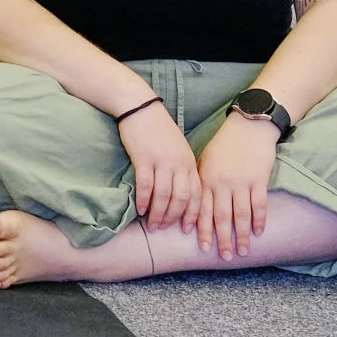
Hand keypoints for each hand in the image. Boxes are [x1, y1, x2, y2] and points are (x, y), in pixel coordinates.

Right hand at [117, 100, 200, 233]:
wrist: (140, 107)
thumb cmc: (158, 128)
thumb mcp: (178, 148)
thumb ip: (182, 167)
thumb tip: (180, 192)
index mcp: (190, 162)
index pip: (196, 195)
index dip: (192, 215)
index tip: (186, 229)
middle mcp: (179, 164)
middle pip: (181, 199)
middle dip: (174, 218)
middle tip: (164, 230)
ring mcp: (162, 161)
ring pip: (164, 196)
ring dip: (158, 214)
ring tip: (152, 225)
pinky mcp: (144, 158)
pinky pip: (146, 185)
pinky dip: (144, 200)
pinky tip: (140, 210)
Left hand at [196, 110, 279, 257]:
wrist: (247, 126)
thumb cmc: (224, 144)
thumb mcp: (205, 160)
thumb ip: (201, 182)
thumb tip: (195, 205)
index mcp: (206, 179)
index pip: (202, 209)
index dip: (201, 229)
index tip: (201, 247)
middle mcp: (221, 183)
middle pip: (220, 217)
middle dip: (221, 239)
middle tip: (225, 257)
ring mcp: (241, 182)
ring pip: (240, 215)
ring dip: (242, 235)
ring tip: (243, 252)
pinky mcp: (259, 179)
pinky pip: (259, 204)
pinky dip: (259, 219)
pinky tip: (260, 232)